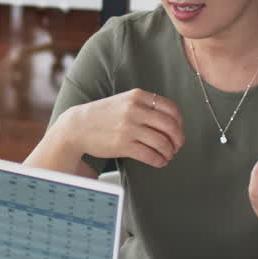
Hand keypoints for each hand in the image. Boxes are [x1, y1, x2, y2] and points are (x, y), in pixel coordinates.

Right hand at [59, 89, 183, 167]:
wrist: (77, 126)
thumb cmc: (102, 115)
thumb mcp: (124, 101)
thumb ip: (145, 106)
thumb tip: (171, 122)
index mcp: (137, 96)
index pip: (171, 109)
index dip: (180, 122)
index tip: (178, 131)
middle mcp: (134, 110)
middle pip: (170, 126)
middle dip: (178, 139)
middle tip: (177, 146)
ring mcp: (128, 128)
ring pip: (162, 142)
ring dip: (169, 152)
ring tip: (167, 155)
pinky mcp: (123, 145)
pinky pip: (150, 155)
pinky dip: (159, 161)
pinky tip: (159, 162)